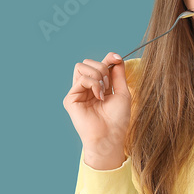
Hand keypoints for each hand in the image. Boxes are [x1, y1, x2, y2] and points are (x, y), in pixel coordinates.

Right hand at [63, 52, 130, 168]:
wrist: (110, 136)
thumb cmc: (117, 120)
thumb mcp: (122, 92)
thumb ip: (118, 74)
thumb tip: (116, 57)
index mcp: (99, 87)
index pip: (99, 65)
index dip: (108, 58)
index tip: (117, 59)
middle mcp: (86, 89)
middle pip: (88, 62)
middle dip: (102, 67)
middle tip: (109, 84)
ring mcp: (77, 93)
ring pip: (81, 66)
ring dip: (97, 74)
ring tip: (103, 89)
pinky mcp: (71, 99)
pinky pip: (81, 79)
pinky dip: (93, 84)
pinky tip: (99, 96)